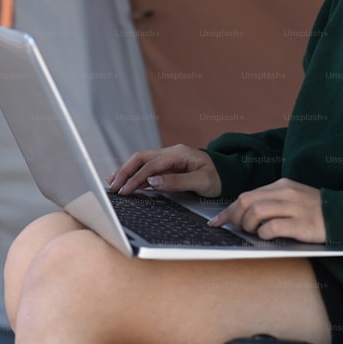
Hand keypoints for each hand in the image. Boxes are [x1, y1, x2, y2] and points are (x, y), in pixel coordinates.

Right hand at [106, 144, 220, 196]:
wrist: (229, 173)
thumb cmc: (218, 177)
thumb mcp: (201, 181)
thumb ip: (177, 181)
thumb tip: (153, 181)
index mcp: (178, 153)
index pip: (151, 165)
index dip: (136, 178)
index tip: (125, 191)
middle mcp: (170, 152)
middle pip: (140, 158)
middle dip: (124, 171)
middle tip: (113, 187)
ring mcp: (168, 158)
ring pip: (141, 161)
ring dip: (126, 171)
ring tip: (113, 183)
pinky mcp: (167, 165)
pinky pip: (147, 167)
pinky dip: (134, 174)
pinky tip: (126, 182)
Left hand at [209, 178, 325, 242]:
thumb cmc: (316, 210)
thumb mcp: (292, 198)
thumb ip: (271, 202)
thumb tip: (244, 214)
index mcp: (281, 185)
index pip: (247, 195)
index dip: (229, 210)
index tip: (217, 221)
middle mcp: (286, 193)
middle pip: (246, 201)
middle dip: (234, 217)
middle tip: (236, 229)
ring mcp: (294, 207)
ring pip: (256, 211)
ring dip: (248, 224)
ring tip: (253, 232)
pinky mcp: (302, 223)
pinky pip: (273, 226)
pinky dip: (263, 233)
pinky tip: (266, 236)